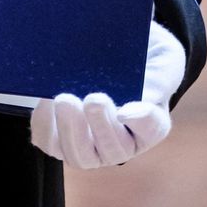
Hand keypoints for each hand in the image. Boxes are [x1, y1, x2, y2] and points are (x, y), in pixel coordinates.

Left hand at [30, 19, 185, 168]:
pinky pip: (49, 143)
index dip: (139, 121)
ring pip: (80, 156)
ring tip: (65, 100)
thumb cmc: (139, 55)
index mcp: (150, 122)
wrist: (108, 50)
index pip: (150, 128)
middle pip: (113, 152)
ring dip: (71, 130)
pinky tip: (47, 100)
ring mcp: (90, 146)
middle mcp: (121, 143)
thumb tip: (144, 98)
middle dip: (101, 127)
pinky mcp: (61, 139)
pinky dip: (46, 125)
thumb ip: (158, 77)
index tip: (126, 110)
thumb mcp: (161, 56)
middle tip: (93, 99)